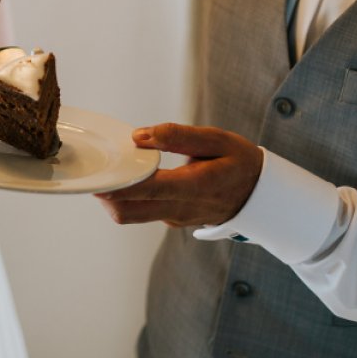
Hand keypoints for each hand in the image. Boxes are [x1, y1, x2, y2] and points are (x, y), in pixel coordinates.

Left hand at [95, 124, 262, 226]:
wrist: (260, 196)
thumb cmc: (238, 162)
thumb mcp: (217, 140)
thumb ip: (178, 136)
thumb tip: (140, 136)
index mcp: (194, 186)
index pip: (146, 189)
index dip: (116, 185)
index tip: (95, 175)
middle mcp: (180, 208)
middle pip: (127, 212)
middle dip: (104, 193)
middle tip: (96, 169)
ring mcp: (174, 219)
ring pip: (131, 215)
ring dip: (114, 195)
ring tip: (111, 168)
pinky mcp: (172, 220)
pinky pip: (142, 212)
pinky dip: (130, 197)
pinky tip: (131, 176)